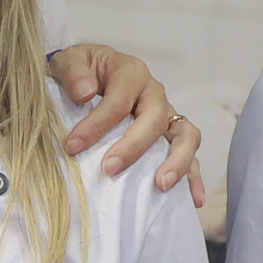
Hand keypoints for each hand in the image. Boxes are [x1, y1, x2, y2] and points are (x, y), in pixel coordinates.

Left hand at [51, 45, 204, 211]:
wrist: (88, 76)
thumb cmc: (80, 73)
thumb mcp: (68, 61)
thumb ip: (73, 71)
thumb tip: (85, 93)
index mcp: (131, 73)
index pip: (118, 100)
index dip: (96, 124)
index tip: (73, 146)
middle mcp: (154, 94)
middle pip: (155, 119)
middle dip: (133, 146)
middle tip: (109, 168)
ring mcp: (167, 116)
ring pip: (185, 136)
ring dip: (177, 161)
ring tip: (160, 185)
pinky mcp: (171, 136)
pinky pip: (191, 155)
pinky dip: (194, 177)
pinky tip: (193, 200)